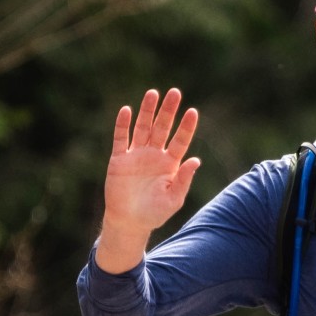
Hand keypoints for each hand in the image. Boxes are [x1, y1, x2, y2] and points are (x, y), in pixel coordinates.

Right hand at [94, 89, 200, 273]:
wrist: (129, 222)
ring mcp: (136, 155)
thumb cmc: (154, 213)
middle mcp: (154, 155)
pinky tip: (127, 110)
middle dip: (168, 111)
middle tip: (175, 92)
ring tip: (153, 93)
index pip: (180, 140)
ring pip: (142, 128)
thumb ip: (184, 179)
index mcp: (170, 164)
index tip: (192, 112)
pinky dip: (122, 125)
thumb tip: (196, 160)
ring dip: (147, 111)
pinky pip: (121, 139)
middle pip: (162, 128)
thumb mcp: (173, 199)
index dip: (186, 127)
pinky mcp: (119, 159)